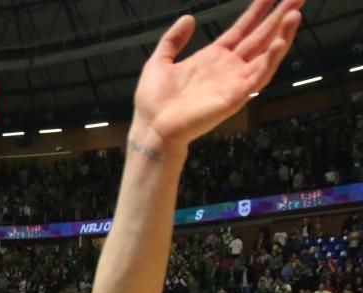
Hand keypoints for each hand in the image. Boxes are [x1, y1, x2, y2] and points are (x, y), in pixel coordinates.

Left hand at [132, 0, 301, 153]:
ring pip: (266, 53)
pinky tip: (281, 41)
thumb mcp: (159, 62)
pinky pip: (259, 75)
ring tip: (294, 13)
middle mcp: (228, 67)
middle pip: (260, 36)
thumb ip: (173, 40)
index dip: (257, 11)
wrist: (152, 127)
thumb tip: (188, 18)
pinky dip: (271, 59)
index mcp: (212, 57)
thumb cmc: (153, 102)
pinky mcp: (236, 96)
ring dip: (282, 34)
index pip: (242, 29)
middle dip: (279, 16)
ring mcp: (234, 81)